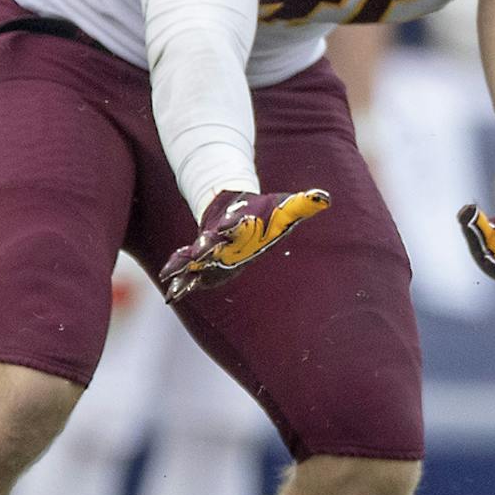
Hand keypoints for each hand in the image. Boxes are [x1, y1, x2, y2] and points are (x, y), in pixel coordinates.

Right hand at [160, 188, 330, 303]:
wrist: (234, 211)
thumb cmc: (264, 213)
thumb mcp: (284, 209)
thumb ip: (302, 204)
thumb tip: (324, 198)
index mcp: (240, 225)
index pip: (236, 223)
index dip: (235, 224)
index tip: (232, 224)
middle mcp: (220, 238)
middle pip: (211, 242)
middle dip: (204, 248)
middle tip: (198, 253)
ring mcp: (208, 250)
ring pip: (192, 259)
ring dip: (183, 268)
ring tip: (170, 280)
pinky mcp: (200, 263)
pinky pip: (186, 273)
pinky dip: (179, 282)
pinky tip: (171, 296)